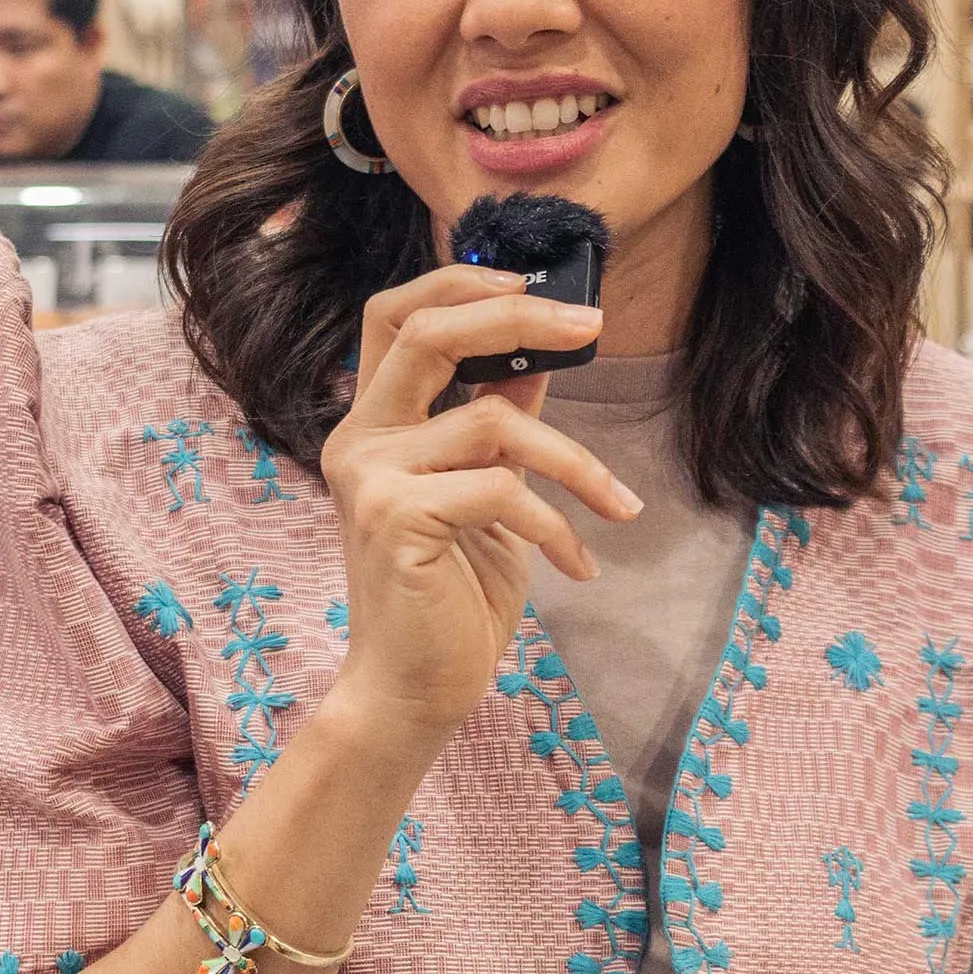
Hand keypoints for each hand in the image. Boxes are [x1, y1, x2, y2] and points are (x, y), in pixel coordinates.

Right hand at [320, 266, 641, 757]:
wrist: (417, 691)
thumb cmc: (454, 593)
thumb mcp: (488, 488)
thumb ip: (501, 417)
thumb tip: (542, 348)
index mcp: (372, 422)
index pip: (394, 314)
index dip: (460, 282)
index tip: (538, 283)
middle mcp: (357, 438)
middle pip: (427, 331)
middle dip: (517, 315)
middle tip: (592, 325)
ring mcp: (368, 476)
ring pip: (492, 422)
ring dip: (574, 462)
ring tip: (615, 503)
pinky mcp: (395, 519)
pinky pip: (501, 489)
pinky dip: (557, 523)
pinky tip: (579, 563)